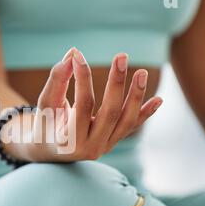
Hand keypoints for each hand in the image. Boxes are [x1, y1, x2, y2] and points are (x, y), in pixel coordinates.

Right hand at [3, 48, 162, 161]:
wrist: (50, 151)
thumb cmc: (45, 124)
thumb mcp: (45, 104)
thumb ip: (56, 81)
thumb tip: (72, 54)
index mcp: (69, 140)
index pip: (83, 104)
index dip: (83, 78)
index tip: (78, 55)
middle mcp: (91, 147)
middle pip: (111, 112)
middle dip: (117, 83)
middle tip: (122, 56)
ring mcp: (105, 147)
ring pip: (126, 121)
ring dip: (136, 96)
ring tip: (143, 72)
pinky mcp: (112, 141)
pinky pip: (131, 127)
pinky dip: (145, 113)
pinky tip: (159, 100)